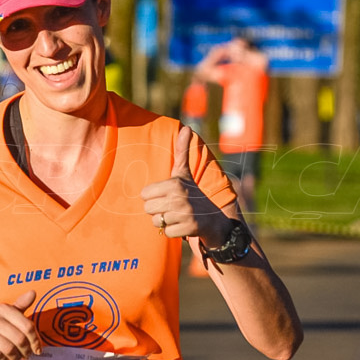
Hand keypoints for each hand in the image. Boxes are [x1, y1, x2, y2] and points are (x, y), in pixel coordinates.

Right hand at [0, 290, 42, 359]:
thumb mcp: (8, 314)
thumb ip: (21, 305)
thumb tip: (33, 292)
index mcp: (3, 308)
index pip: (27, 326)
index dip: (35, 340)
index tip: (37, 349)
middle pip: (19, 339)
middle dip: (26, 350)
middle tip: (27, 355)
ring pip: (9, 349)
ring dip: (16, 357)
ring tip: (17, 357)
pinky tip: (4, 358)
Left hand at [140, 126, 230, 246]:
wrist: (215, 219)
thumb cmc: (193, 193)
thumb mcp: (184, 173)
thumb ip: (182, 151)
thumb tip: (187, 127)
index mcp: (174, 183)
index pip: (144, 195)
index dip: (153, 197)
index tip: (166, 195)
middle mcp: (179, 197)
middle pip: (148, 209)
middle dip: (158, 210)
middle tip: (172, 207)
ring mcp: (185, 214)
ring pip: (156, 222)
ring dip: (165, 221)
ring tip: (178, 216)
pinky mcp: (189, 229)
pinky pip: (166, 233)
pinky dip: (173, 232)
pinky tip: (183, 225)